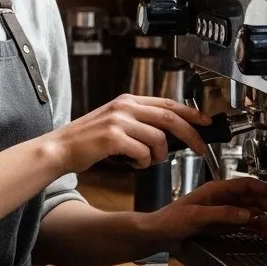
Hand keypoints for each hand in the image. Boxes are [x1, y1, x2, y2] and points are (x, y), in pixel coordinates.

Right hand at [46, 93, 211, 174]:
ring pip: (159, 138)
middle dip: (191, 135)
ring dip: (160, 155)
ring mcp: (118, 121)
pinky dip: (143, 163)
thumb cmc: (88, 142)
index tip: (206, 122)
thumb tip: (171, 132)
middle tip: (201, 149)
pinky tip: (133, 164)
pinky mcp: (113, 138)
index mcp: (127, 101)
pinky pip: (143, 152)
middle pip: (170, 118)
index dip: (191, 113)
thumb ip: (139, 122)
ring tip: (147, 161)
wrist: (60, 149)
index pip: (168, 103)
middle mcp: (124, 107)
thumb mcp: (115, 123)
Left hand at [148, 178, 266, 249]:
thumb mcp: (195, 216)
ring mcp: (224, 211)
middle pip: (253, 199)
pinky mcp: (223, 224)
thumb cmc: (170, 220)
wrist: (158, 234)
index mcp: (216, 190)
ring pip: (252, 212)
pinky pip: (245, 224)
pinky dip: (258, 227)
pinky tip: (265, 233)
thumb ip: (222, 214)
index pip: (247, 185)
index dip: (266, 190)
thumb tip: (246, 214)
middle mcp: (222, 199)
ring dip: (266, 218)